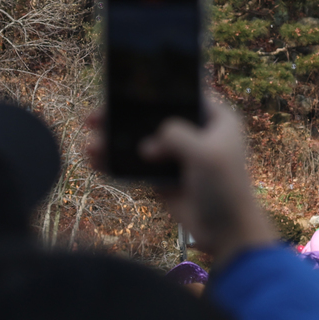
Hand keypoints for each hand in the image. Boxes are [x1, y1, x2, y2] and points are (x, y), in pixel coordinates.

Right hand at [86, 101, 277, 264]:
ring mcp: (180, 155)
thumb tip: (148, 144)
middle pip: (155, 117)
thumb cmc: (226, 187)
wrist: (227, 232)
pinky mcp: (166, 177)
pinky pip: (138, 166)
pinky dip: (118, 164)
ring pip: (142, 141)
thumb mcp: (206, 153)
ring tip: (91, 145)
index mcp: (216, 118)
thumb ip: (177, 136)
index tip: (124, 87)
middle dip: (124, 117)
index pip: (182, 94)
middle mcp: (197, 132)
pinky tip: (96, 161)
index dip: (155, 90)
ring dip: (116, 142)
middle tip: (95, 117)